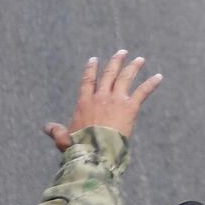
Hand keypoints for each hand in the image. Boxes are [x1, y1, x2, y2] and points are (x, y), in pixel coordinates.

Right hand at [44, 50, 161, 150]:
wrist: (96, 151)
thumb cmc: (80, 147)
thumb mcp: (64, 138)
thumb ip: (56, 131)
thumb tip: (45, 127)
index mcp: (85, 102)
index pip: (88, 81)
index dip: (91, 69)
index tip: (94, 59)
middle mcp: (100, 97)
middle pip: (109, 74)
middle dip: (116, 62)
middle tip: (122, 53)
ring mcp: (116, 100)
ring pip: (125, 78)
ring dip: (133, 67)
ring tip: (140, 59)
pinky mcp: (130, 107)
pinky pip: (143, 91)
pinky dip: (151, 83)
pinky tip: (159, 77)